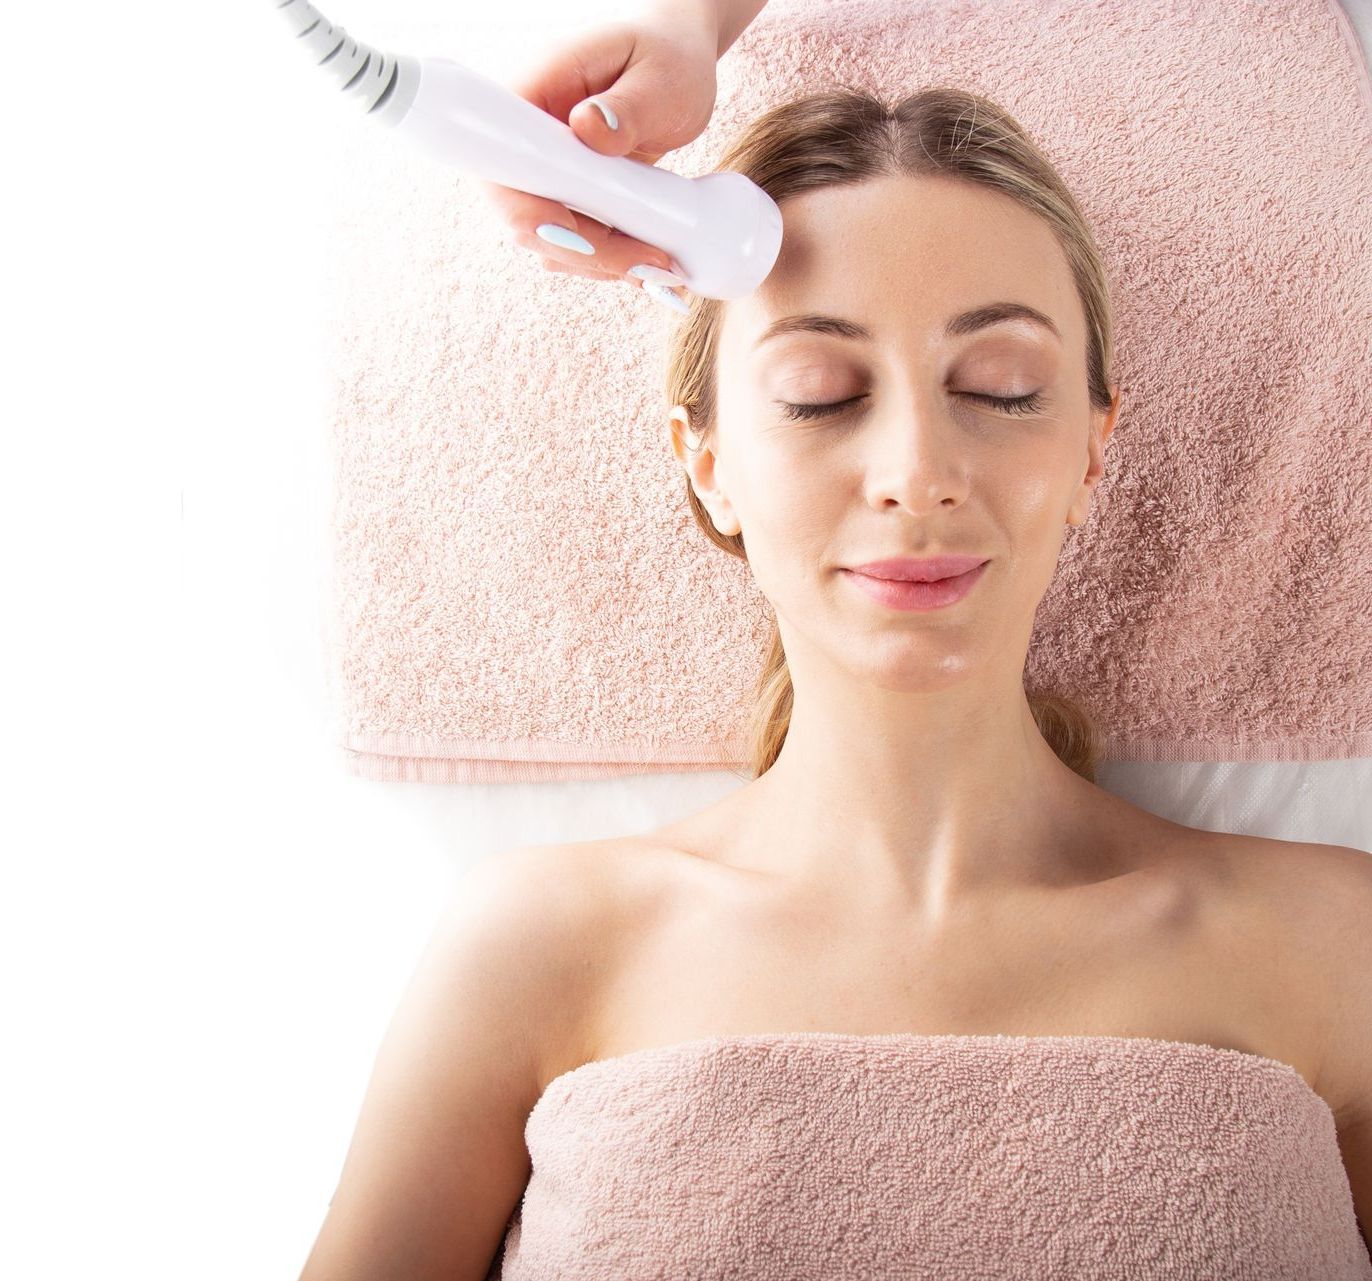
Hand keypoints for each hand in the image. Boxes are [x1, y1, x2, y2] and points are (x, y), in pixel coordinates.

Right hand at [477, 12, 720, 310]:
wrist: (675, 66)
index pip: (500, 158)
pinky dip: (610, 260)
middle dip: (581, 249)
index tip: (573, 229)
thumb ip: (628, 104)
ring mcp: (546, 173)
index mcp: (536, 92)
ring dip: (601, 263)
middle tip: (646, 261)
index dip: (524, 206)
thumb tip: (589, 128)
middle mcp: (529, 137)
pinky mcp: (569, 198)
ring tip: (660, 262)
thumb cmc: (668, 57)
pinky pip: (575, 243)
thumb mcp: (661, 75)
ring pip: (550, 240)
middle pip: (523, 214)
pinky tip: (649, 259)